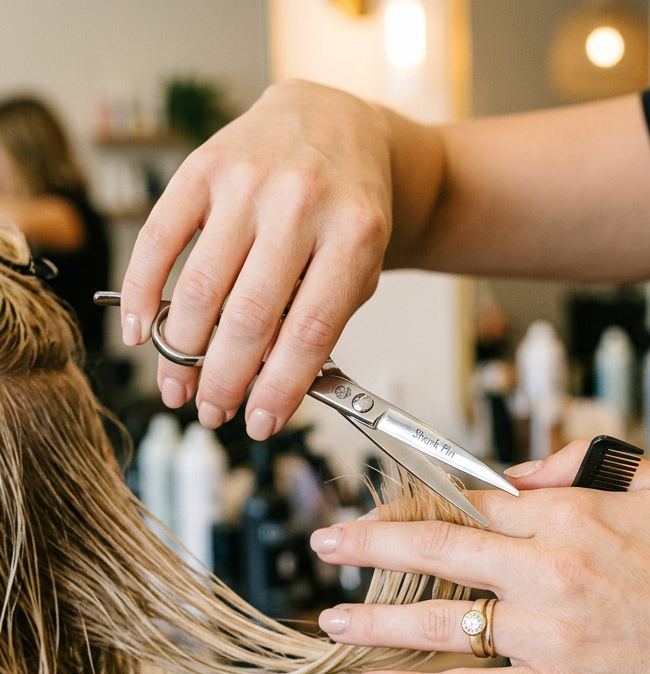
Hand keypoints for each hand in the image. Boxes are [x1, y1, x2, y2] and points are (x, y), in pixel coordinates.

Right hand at [119, 80, 394, 437]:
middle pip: (250, 316)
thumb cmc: (349, 210)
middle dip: (225, 379)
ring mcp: (248, 182)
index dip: (281, 387)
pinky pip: (159, 237)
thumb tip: (259, 380)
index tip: (261, 424)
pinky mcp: (203, 167)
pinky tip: (140, 331)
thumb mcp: (361, 267)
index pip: (310, 331)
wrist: (335, 124)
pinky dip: (142, 292)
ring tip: (179, 388)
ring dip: (181, 351)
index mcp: (355, 235)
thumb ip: (319, 318)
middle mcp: (301, 204)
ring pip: (201, 286)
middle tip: (213, 413)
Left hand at [310, 442, 649, 673]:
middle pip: (436, 555)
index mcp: (571, 518)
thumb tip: (514, 475)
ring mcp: (547, 638)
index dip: (416, 503)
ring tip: (331, 622)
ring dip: (374, 623)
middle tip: (324, 546)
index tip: (380, 506)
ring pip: (440, 625)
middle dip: (369, 548)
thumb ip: (583, 464)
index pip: (471, 503)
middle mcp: (548, 573)